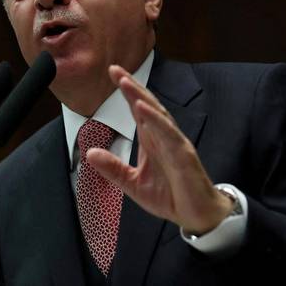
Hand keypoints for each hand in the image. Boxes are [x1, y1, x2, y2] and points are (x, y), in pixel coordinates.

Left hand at [86, 65, 232, 233]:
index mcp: (151, 140)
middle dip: (132, 87)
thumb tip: (89, 154)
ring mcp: (175, 144)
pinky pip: (170, 135)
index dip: (126, 92)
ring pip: (158, 115)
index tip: (113, 73)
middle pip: (147, 106)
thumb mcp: (132, 184)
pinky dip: (156, 121)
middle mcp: (163, 137)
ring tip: (127, 83)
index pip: (137, 110)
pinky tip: (144, 109)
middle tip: (115, 69)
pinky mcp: (184, 156)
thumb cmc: (170, 195)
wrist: (196, 216)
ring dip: (142, 98)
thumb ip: (113, 169)